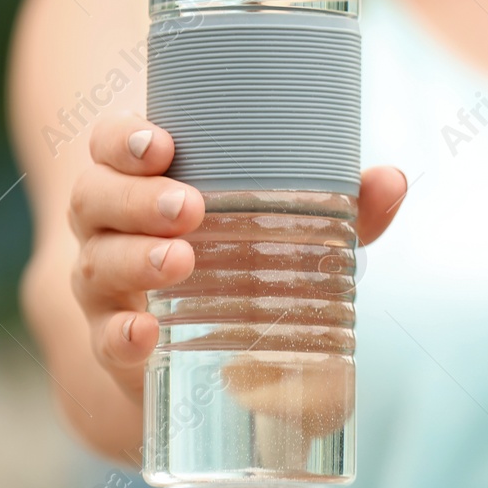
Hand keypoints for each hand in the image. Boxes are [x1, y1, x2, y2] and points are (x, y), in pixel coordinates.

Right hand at [66, 111, 407, 399]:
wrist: (195, 348)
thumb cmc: (239, 254)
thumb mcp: (287, 224)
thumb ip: (341, 204)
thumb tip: (391, 180)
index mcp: (141, 180)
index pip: (110, 145)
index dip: (124, 139)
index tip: (162, 144)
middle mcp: (108, 227)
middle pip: (95, 198)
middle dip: (138, 199)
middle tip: (190, 206)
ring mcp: (104, 286)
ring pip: (97, 263)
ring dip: (134, 259)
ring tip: (180, 260)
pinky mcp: (115, 343)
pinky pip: (105, 338)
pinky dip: (121, 335)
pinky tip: (144, 333)